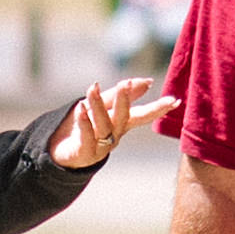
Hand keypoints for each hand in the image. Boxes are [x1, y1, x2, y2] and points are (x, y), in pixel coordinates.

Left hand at [53, 76, 177, 169]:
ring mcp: (101, 146)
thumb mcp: (100, 107)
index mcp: (121, 124)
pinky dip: (84, 122)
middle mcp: (115, 135)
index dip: (158, 108)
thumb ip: (118, 95)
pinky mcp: (85, 153)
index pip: (142, 114)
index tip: (174, 100)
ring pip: (104, 125)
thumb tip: (147, 81)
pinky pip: (87, 137)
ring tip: (93, 88)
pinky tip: (80, 108)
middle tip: (125, 84)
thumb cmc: (82, 127)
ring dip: (98, 105)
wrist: (60, 152)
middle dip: (125, 101)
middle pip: (124, 118)